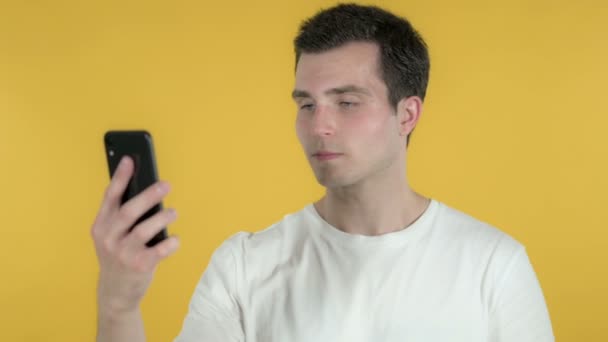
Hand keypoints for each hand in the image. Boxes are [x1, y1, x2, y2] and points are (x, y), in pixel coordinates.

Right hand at [91, 156, 179, 315]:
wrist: (115, 292)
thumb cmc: (118, 255)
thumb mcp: (112, 235)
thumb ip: (122, 214)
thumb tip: (145, 187)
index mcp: (101, 225)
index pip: (110, 197)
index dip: (121, 177)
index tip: (130, 159)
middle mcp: (109, 238)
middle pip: (130, 211)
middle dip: (149, 195)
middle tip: (166, 185)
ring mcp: (123, 253)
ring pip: (145, 230)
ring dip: (163, 218)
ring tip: (173, 212)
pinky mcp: (139, 266)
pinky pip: (160, 250)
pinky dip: (171, 242)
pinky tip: (174, 239)